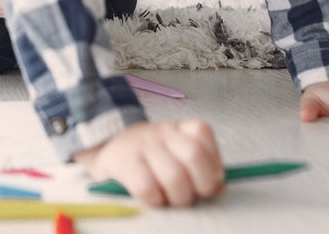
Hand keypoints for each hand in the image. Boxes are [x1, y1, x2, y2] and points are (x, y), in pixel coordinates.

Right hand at [73, 120, 223, 207]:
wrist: (108, 149)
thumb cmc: (149, 156)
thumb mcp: (175, 152)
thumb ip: (199, 167)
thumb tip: (219, 188)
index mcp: (177, 128)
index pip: (202, 132)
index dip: (213, 161)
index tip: (210, 179)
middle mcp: (161, 132)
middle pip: (194, 155)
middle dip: (201, 184)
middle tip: (193, 194)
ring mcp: (142, 146)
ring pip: (174, 177)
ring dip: (178, 197)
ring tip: (172, 199)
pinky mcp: (124, 163)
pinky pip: (147, 188)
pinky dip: (155, 200)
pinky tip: (154, 198)